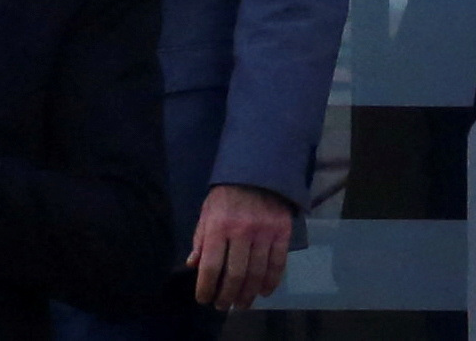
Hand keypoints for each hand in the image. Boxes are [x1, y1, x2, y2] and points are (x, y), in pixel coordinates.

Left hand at [188, 185, 295, 309]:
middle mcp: (242, 230)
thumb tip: (192, 264)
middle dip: (227, 296)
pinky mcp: (283, 230)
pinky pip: (278, 262)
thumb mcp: (207, 213)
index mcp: (218, 226)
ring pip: (257, 272)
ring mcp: (265, 231)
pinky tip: (265, 291)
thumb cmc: (227, 195)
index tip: (204, 299)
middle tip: (223, 306)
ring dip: (248, 293)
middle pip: (235, 274)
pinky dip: (272, 281)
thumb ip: (200, 239)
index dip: (205, 288)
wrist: (259, 170)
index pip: (210, 266)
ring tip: (242, 303)